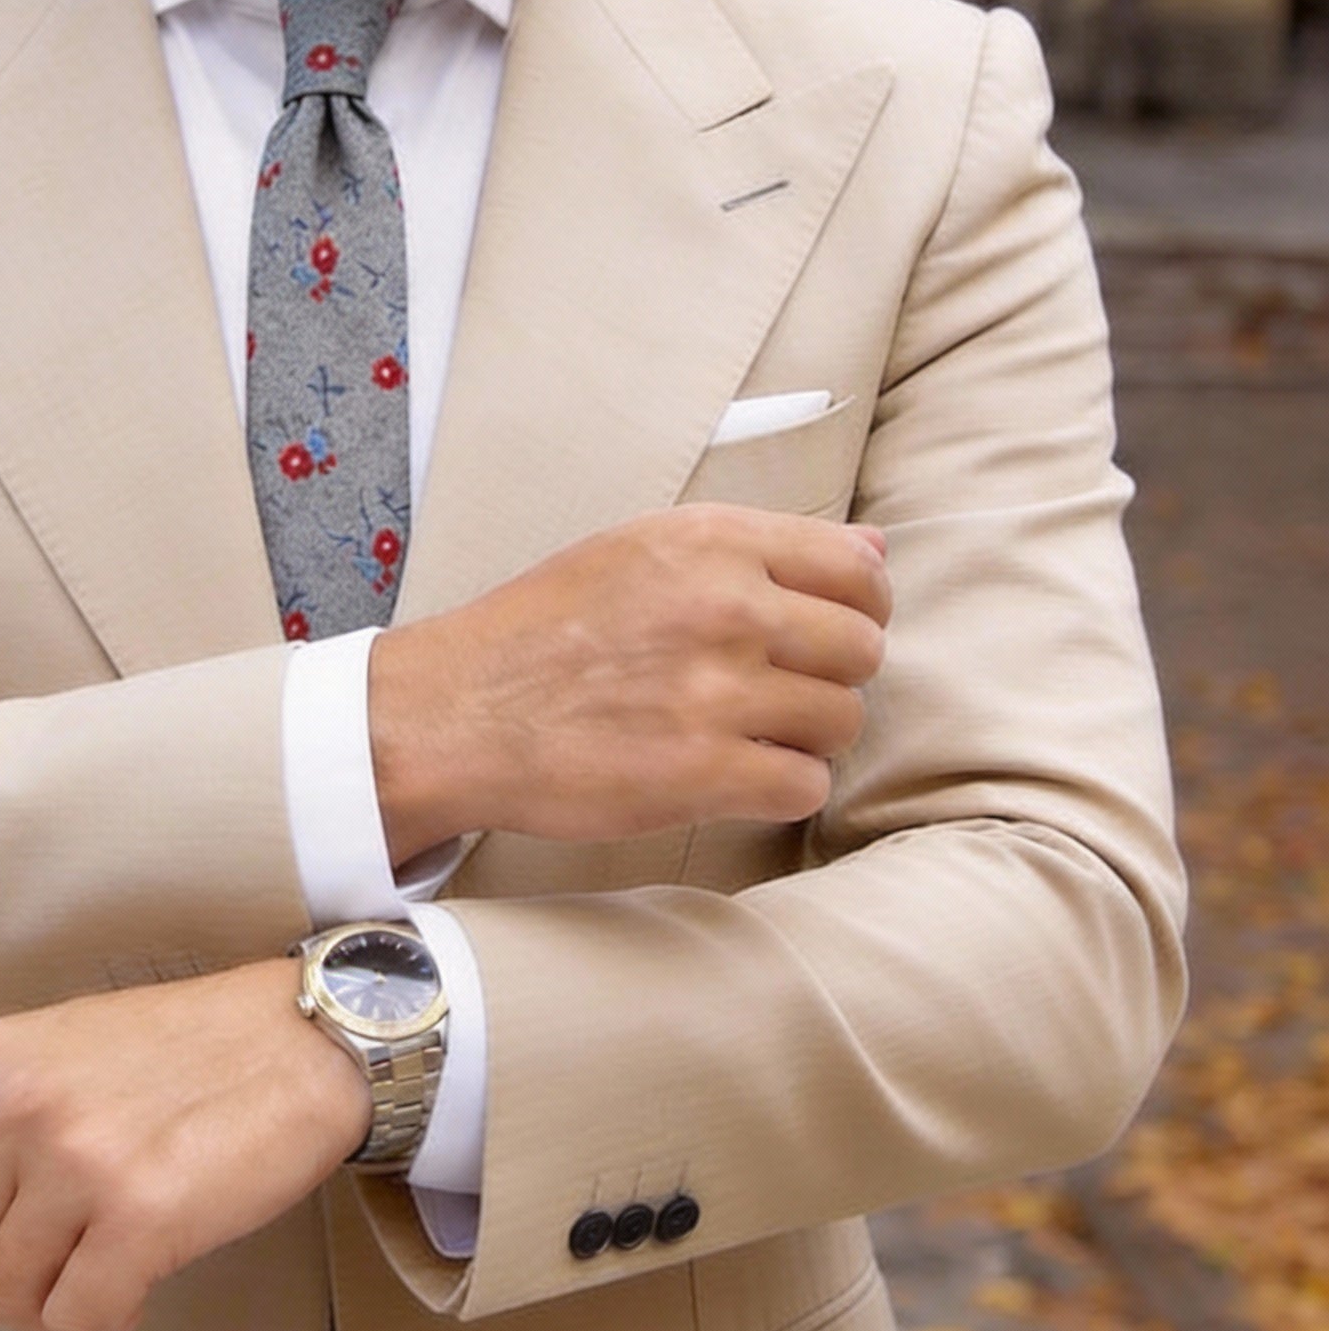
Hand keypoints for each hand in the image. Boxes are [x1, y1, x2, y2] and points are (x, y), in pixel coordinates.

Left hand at [0, 958, 371, 1330]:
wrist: (303, 1038)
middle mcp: (17, 1105)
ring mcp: (76, 1160)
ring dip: (50, 1308)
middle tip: (41, 1286)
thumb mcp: (63, 1049)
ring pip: (7, 1296)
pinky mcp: (141, 1215)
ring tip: (101, 1274)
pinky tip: (137, 1288)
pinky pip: (78, 1319)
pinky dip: (104, 1322)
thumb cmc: (194, 1049)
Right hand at [370, 504, 890, 859]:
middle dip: (829, 677)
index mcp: (710, 542)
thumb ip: (755, 549)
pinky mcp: (705, 772)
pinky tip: (731, 777)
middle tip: (774, 694)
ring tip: (744, 736)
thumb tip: (875, 549)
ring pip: (842, 720)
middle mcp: (724, 606)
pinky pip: (805, 786)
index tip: (823, 634)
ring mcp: (718, 691)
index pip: (858, 570)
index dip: (857, 609)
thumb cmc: (539, 633)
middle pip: (861, 649)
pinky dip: (778, 789)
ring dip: (804, 737)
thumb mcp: (638, 551)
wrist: (456, 713)